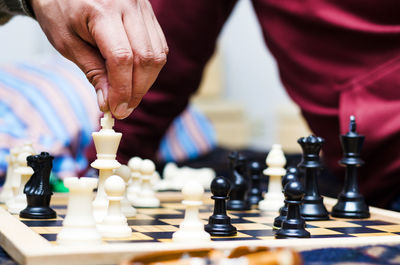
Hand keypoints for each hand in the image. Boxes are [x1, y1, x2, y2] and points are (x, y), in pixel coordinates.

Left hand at [30, 0, 167, 118]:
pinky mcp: (147, 13)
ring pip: (157, 54)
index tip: (116, 110)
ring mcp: (142, 7)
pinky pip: (159, 46)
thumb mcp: (67, 43)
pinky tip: (135, 76)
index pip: (122, 58)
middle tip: (125, 108)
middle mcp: (128, 5)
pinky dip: (150, 67)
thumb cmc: (59, 10)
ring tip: (129, 95)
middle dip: (137, 90)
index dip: (122, 89)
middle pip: (146, 57)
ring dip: (146, 81)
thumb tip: (109, 103)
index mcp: (102, 10)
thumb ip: (93, 72)